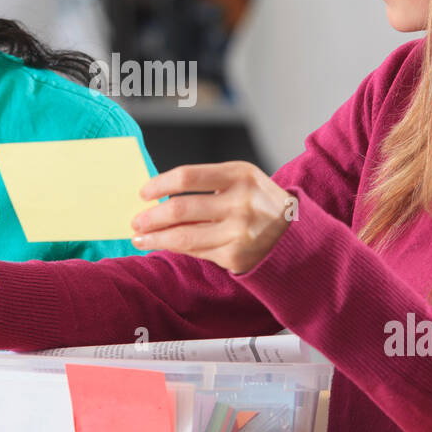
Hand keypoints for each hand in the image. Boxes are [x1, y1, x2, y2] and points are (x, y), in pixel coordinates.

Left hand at [130, 161, 296, 273]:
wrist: (296, 234)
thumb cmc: (260, 202)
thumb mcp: (241, 180)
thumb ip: (206, 184)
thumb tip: (159, 197)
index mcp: (240, 175)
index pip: (188, 177)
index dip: (159, 184)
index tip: (143, 192)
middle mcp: (240, 203)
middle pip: (180, 209)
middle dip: (150, 217)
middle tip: (135, 220)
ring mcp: (238, 232)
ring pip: (182, 236)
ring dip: (155, 238)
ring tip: (140, 237)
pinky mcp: (235, 256)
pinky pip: (195, 251)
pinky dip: (174, 248)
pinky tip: (163, 245)